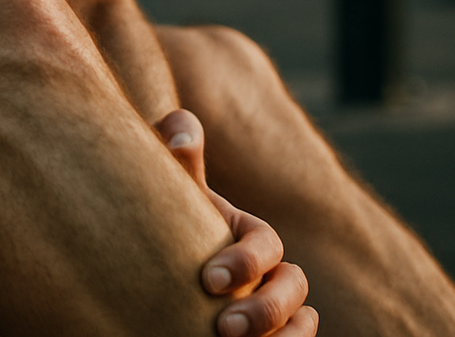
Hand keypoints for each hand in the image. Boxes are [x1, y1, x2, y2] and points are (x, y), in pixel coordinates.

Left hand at [156, 109, 318, 336]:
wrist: (149, 265)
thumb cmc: (161, 221)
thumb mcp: (166, 189)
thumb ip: (172, 150)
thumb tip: (180, 137)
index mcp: (248, 233)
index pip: (267, 244)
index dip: (247, 262)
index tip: (207, 280)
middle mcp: (270, 271)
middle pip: (295, 287)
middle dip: (267, 310)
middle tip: (224, 329)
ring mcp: (273, 306)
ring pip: (304, 321)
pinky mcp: (267, 331)